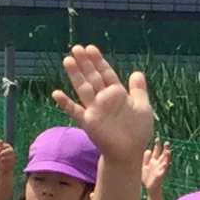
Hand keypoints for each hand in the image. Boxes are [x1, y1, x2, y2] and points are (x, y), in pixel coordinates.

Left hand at [0, 138, 16, 185]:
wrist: (1, 168)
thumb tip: (0, 139)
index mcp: (7, 147)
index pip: (5, 145)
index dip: (0, 147)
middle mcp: (11, 151)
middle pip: (10, 149)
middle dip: (3, 152)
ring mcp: (13, 156)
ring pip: (10, 155)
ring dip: (3, 157)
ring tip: (0, 159)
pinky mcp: (14, 161)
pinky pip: (10, 160)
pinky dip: (5, 161)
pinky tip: (3, 163)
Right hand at [58, 44, 153, 163]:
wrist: (130, 152)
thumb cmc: (138, 131)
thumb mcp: (143, 107)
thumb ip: (138, 90)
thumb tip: (136, 72)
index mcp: (117, 93)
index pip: (106, 73)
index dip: (98, 61)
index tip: (90, 48)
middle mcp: (103, 99)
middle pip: (92, 77)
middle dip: (85, 63)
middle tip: (76, 48)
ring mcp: (94, 109)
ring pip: (83, 88)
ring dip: (75, 75)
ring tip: (67, 60)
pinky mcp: (88, 122)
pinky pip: (75, 111)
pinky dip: (65, 103)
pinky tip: (56, 93)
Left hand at [142, 141, 171, 190]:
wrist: (148, 187)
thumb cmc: (146, 176)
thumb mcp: (143, 165)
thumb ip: (145, 158)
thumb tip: (148, 150)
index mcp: (153, 160)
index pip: (156, 151)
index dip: (157, 145)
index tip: (157, 138)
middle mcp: (158, 164)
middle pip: (162, 154)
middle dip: (165, 149)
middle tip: (167, 142)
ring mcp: (159, 169)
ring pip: (165, 161)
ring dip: (167, 157)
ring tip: (168, 151)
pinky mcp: (160, 175)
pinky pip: (163, 170)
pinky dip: (164, 167)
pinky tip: (165, 163)